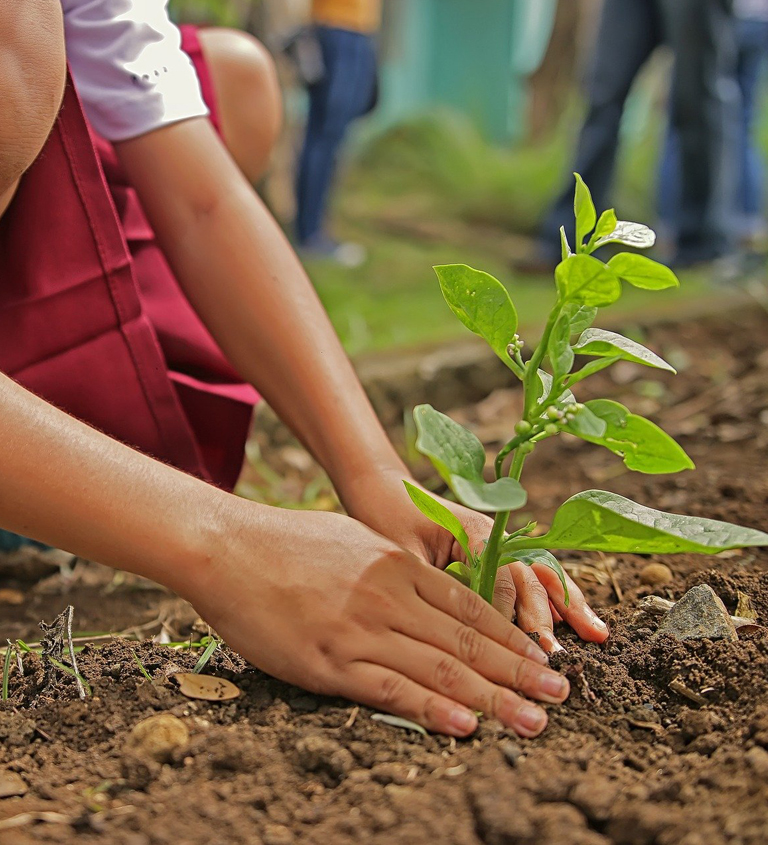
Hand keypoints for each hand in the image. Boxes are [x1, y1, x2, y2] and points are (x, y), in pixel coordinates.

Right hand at [185, 503, 569, 736]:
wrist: (228, 546)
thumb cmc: (288, 543)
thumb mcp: (354, 542)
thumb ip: (394, 568)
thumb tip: (426, 594)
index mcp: (398, 566)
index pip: (470, 608)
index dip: (512, 637)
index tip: (543, 659)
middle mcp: (389, 596)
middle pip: (467, 641)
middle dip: (519, 671)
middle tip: (560, 695)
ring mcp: (360, 629)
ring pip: (440, 668)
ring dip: (493, 697)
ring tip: (534, 719)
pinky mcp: (328, 660)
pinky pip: (389, 688)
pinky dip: (431, 710)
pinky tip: (465, 726)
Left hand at [341, 469, 609, 652]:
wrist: (383, 488)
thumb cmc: (386, 517)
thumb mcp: (401, 552)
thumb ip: (429, 583)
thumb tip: (450, 628)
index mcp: (472, 530)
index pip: (502, 575)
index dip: (509, 613)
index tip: (516, 648)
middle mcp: (494, 534)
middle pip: (530, 575)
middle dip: (548, 615)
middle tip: (557, 655)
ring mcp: (500, 541)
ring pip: (541, 573)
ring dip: (568, 604)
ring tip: (597, 635)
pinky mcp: (496, 551)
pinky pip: (532, 574)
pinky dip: (555, 597)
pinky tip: (574, 620)